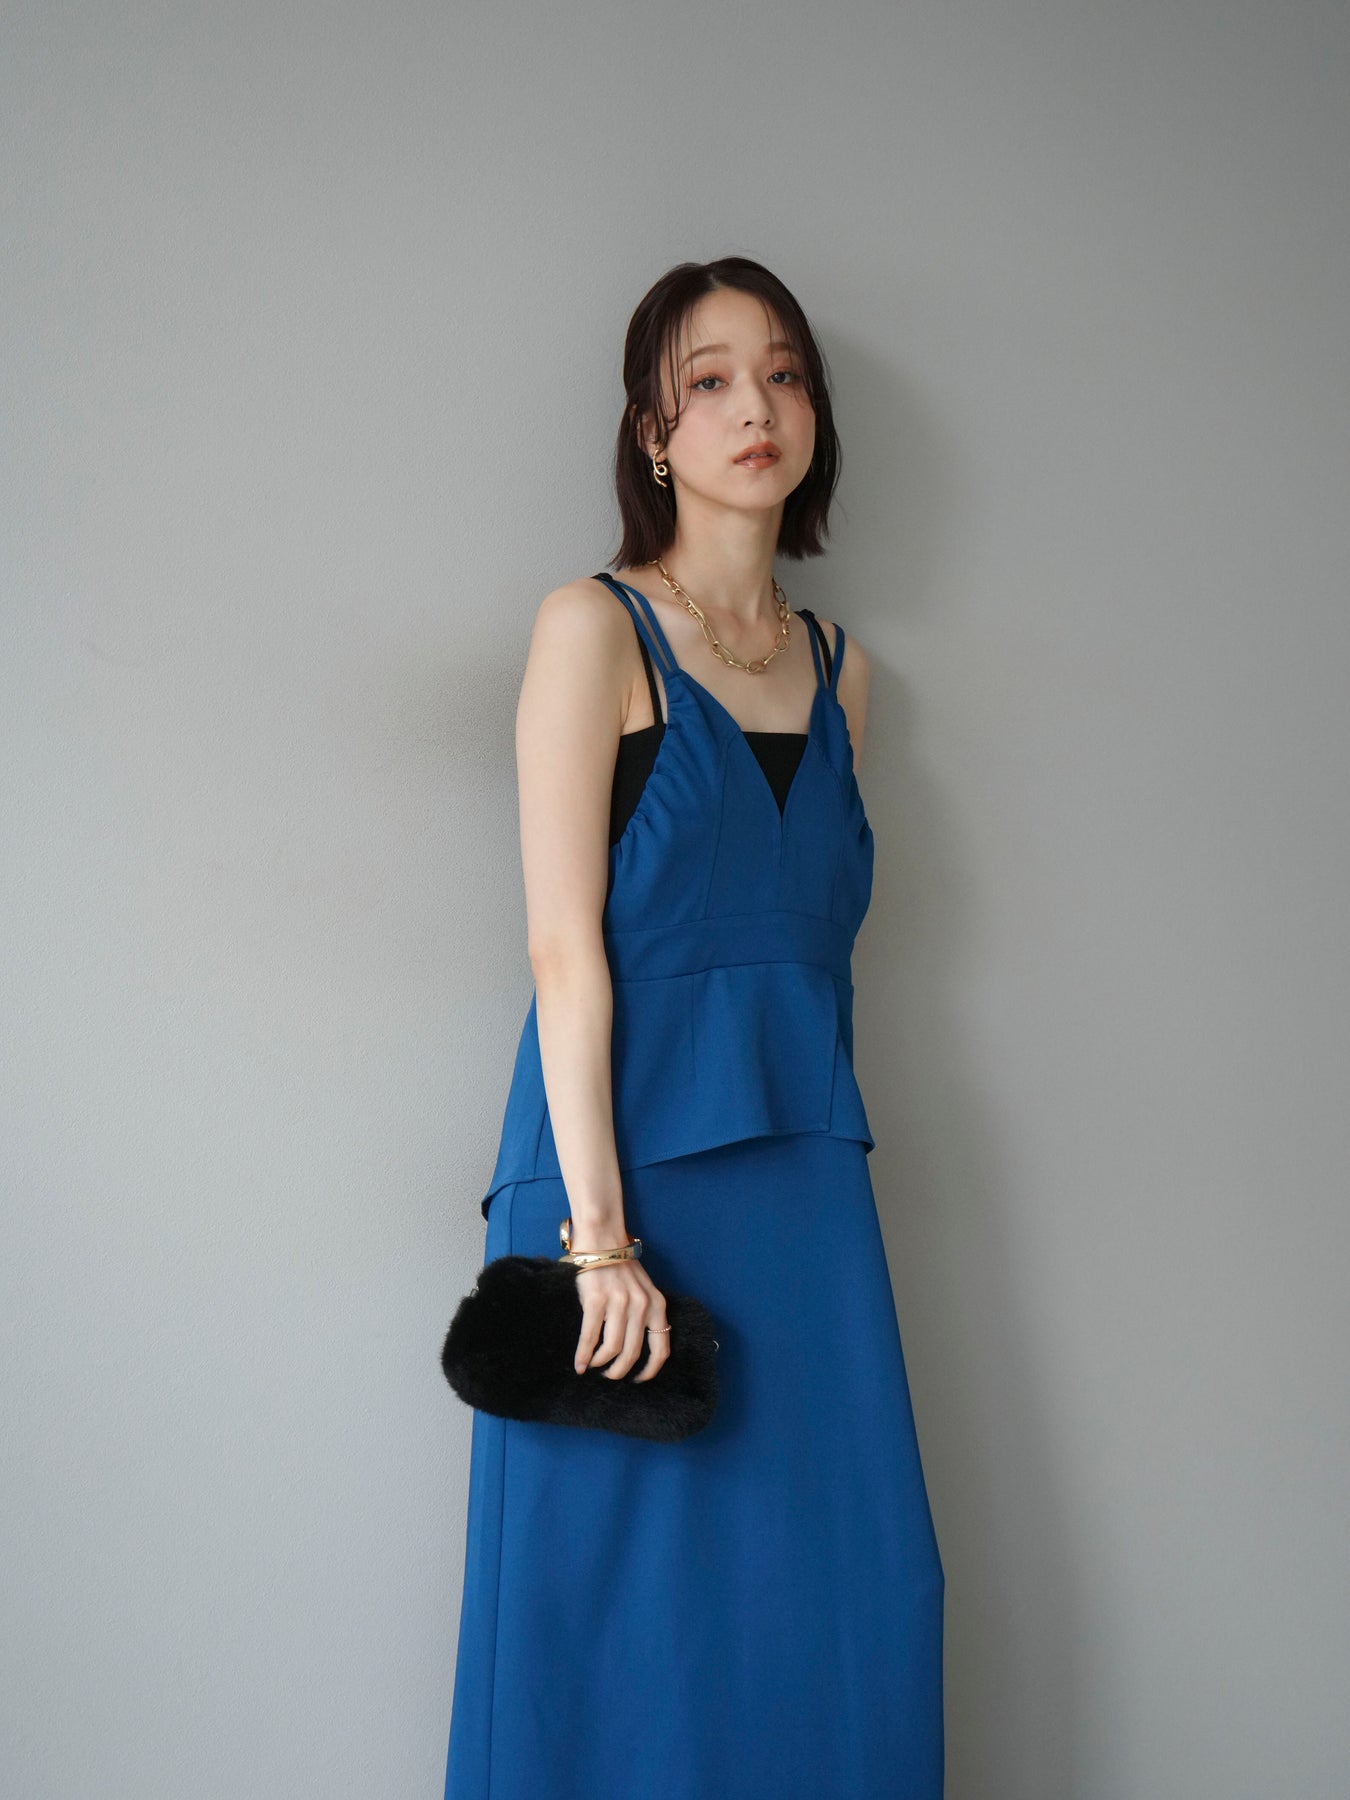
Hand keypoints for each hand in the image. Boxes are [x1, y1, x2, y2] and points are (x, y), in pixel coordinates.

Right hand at [573, 1259, 670, 1382]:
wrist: (602, 1239)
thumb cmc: (621, 1266)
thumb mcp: (644, 1289)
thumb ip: (645, 1312)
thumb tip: (636, 1346)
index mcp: (657, 1305)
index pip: (661, 1349)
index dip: (650, 1371)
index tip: (638, 1380)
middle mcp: (641, 1306)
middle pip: (632, 1354)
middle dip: (619, 1371)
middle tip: (609, 1376)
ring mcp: (619, 1303)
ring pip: (612, 1349)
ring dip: (601, 1364)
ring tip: (593, 1367)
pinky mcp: (596, 1301)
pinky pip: (591, 1337)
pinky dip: (584, 1355)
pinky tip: (580, 1365)